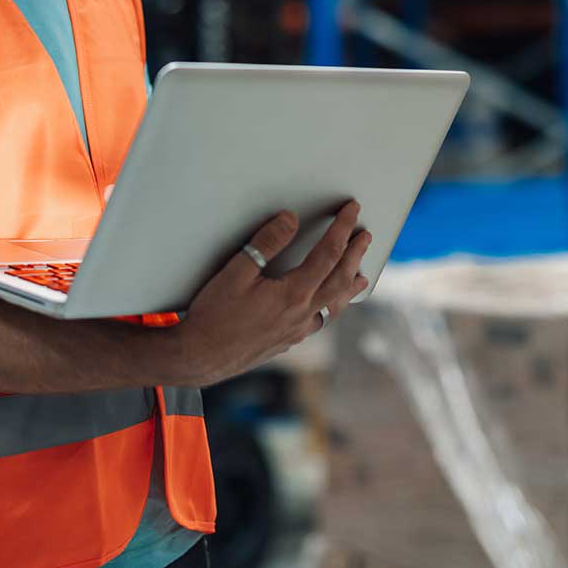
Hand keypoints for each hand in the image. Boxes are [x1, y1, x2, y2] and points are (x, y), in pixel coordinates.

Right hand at [168, 201, 370, 386]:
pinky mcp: (288, 341)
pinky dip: (331, 308)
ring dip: (349, 287)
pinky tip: (327, 307)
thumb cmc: (214, 315)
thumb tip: (289, 220)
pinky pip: (320, 321)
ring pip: (333, 306)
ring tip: (361, 276)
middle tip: (365, 236)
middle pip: (339, 279)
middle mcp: (302, 314)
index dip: (341, 229)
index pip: (328, 254)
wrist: (201, 357)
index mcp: (293, 294)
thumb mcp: (236, 272)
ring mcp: (297, 331)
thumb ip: (265, 243)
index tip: (351, 211)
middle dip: (355, 254)